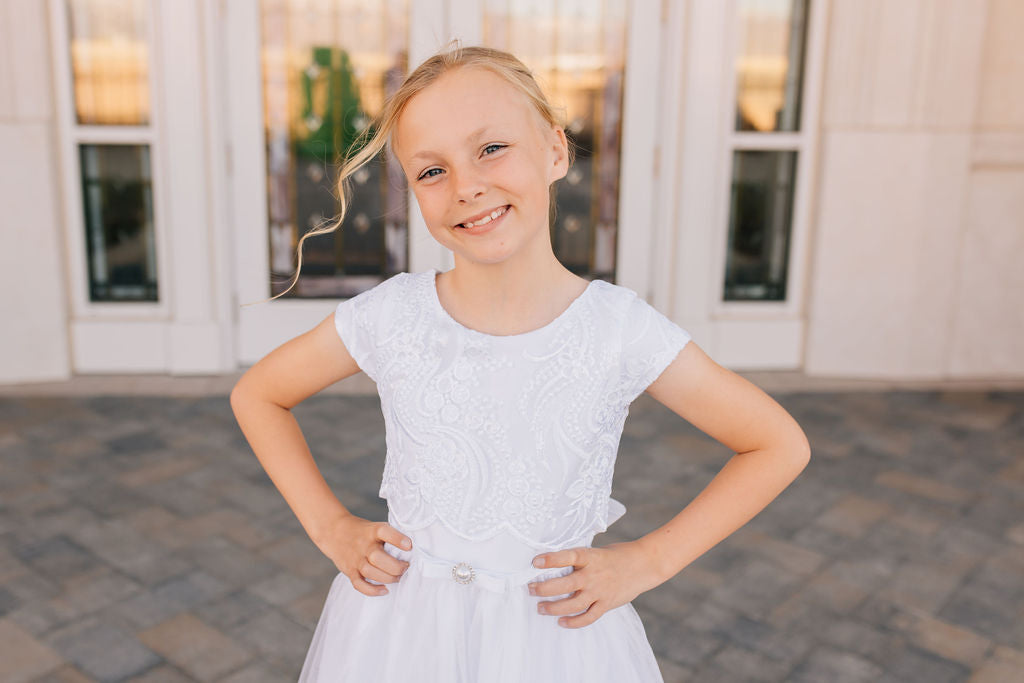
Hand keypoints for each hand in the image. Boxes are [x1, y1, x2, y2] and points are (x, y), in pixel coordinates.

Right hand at [317, 513, 412, 596]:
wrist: (333, 532)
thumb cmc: (362, 531)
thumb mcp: (374, 527)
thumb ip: (389, 537)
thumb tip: (411, 551)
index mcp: (372, 531)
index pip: (385, 532)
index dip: (398, 539)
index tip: (409, 546)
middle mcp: (363, 545)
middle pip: (378, 558)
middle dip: (396, 567)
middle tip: (406, 567)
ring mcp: (355, 559)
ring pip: (371, 572)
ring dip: (388, 578)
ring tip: (398, 577)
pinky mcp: (349, 571)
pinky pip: (359, 584)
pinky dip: (372, 591)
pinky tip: (384, 590)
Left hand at [528, 541, 663, 628]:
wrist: (644, 564)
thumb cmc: (617, 555)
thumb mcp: (597, 551)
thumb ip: (580, 559)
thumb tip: (555, 565)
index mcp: (591, 557)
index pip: (567, 557)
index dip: (551, 560)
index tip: (535, 562)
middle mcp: (594, 575)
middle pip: (565, 584)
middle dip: (544, 588)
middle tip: (530, 589)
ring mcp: (600, 591)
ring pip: (573, 604)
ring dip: (553, 608)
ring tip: (540, 608)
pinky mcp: (607, 604)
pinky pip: (588, 617)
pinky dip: (574, 622)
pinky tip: (561, 622)